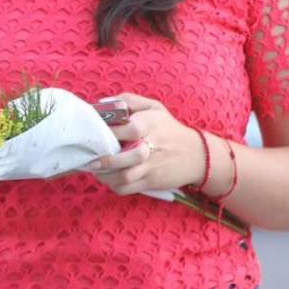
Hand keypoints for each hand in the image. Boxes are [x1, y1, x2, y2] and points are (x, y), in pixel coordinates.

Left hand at [85, 92, 204, 195]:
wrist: (196, 155)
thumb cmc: (169, 128)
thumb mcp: (154, 107)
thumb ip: (128, 100)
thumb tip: (102, 103)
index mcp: (150, 125)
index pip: (128, 129)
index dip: (109, 131)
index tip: (95, 132)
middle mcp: (150, 147)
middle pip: (124, 157)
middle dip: (104, 159)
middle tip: (91, 157)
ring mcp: (151, 167)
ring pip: (123, 176)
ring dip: (105, 175)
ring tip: (96, 169)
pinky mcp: (151, 182)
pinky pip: (127, 188)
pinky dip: (114, 185)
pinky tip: (108, 178)